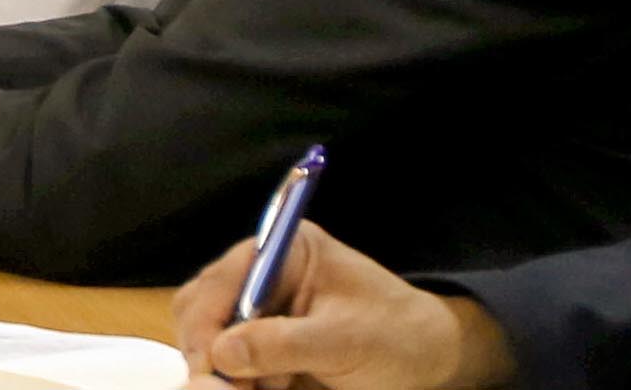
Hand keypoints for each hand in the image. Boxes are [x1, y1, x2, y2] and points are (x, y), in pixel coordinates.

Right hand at [173, 223, 517, 389]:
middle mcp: (260, 277)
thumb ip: (285, 342)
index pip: (221, 282)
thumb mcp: (346, 339)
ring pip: (206, 343)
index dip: (209, 325)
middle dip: (206, 354)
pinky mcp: (261, 346)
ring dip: (219, 375)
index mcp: (282, 253)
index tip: (212, 366)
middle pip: (200, 312)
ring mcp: (257, 313)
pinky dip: (236, 383)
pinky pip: (226, 366)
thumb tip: (223, 353)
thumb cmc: (400, 337)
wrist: (431, 363)